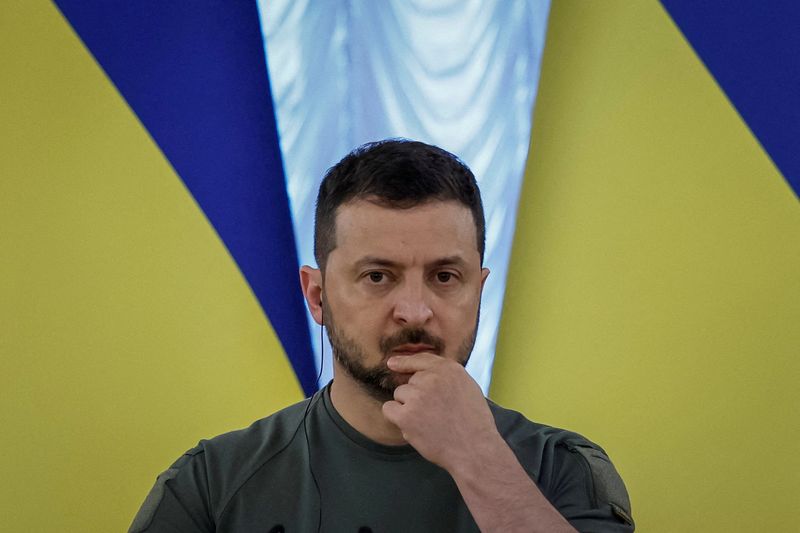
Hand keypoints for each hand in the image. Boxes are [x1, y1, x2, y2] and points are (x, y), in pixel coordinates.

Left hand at [381, 353, 501, 471]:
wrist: (474, 449)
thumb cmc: (473, 423)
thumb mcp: (468, 388)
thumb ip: (446, 377)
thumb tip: (421, 374)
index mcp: (450, 369)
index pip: (421, 359)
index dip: (405, 362)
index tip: (392, 364)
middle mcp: (432, 379)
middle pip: (410, 381)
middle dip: (417, 395)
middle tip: (435, 413)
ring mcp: (418, 396)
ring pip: (400, 394)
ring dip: (408, 407)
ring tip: (428, 421)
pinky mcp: (406, 415)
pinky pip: (389, 408)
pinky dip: (396, 417)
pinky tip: (413, 426)